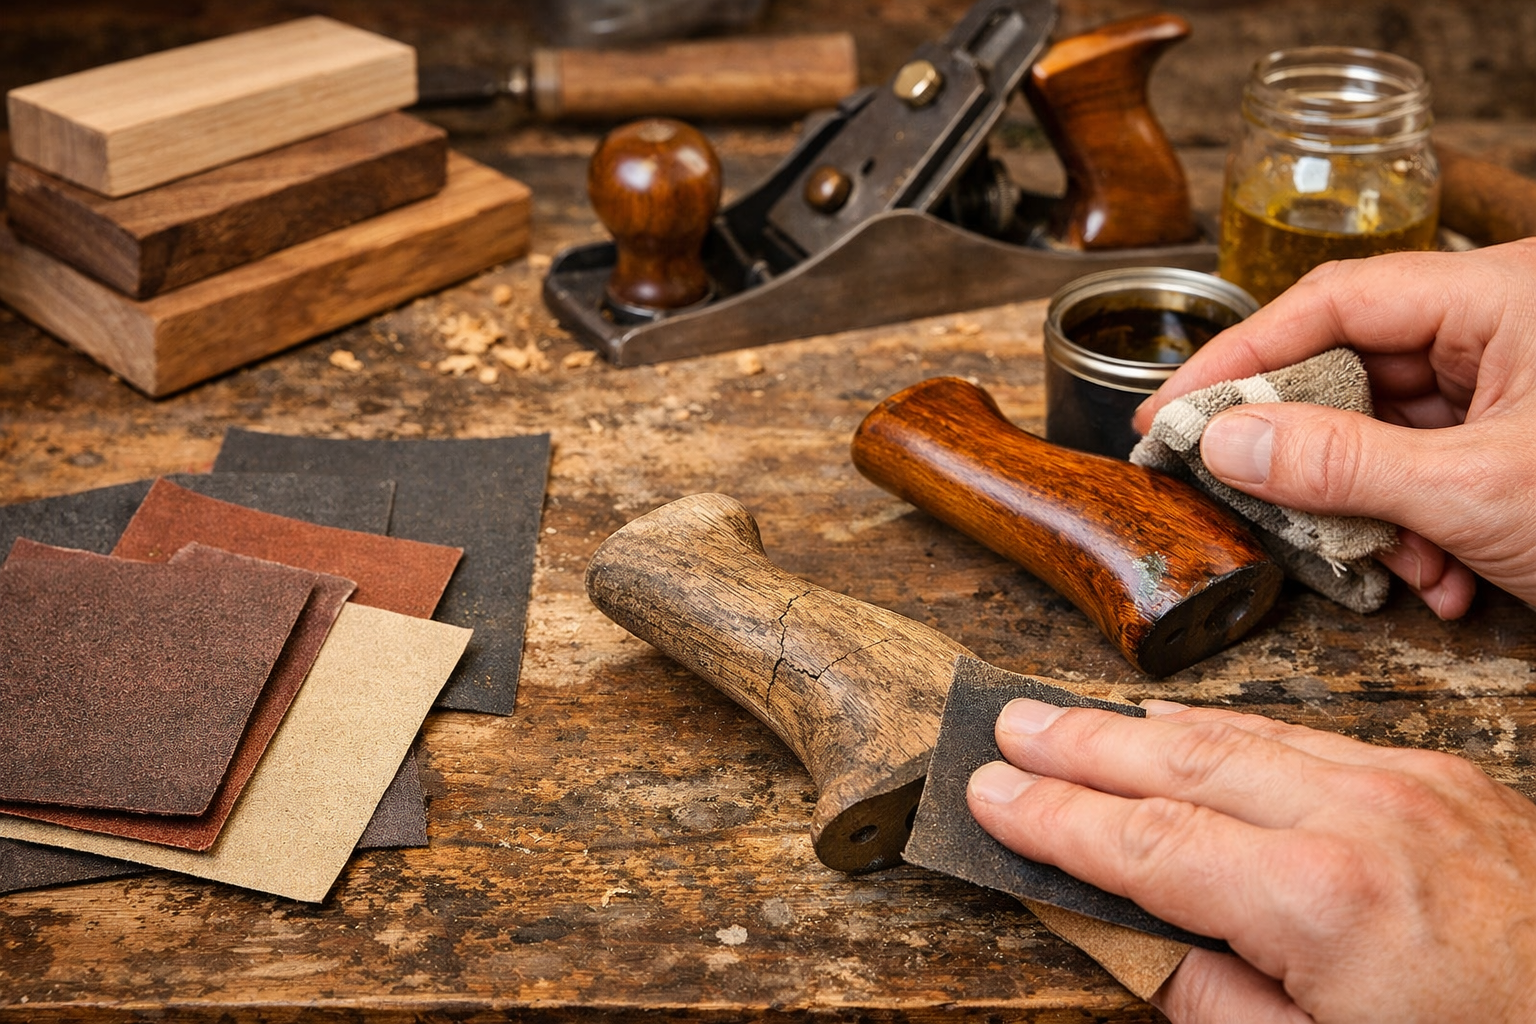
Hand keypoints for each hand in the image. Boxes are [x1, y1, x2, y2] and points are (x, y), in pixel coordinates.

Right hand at [967, 698, 1535, 1022]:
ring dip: (1141, 727)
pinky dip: (1229, 732)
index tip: (989, 794)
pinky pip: (1307, 736)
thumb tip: (1120, 937)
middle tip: (1007, 725)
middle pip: (1179, 759)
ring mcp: (1407, 784)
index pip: (1144, 843)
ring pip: (1240, 734)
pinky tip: (1186, 731)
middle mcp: (1359, 818)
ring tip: (1070, 722)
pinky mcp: (1442, 775)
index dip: (1055, 819)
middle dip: (1081, 743)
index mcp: (1322, 902)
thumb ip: (1211, 999)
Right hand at [1131, 239, 1535, 617]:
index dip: (1238, 358)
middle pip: (1352, 370)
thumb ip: (1340, 465)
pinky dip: (1420, 529)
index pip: (1331, 302)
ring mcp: (1513, 387)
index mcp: (1506, 297)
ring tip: (1388, 568)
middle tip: (1250, 500)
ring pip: (1388, 433)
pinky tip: (1440, 578)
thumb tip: (1223, 442)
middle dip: (1313, 458)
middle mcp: (1503, 329)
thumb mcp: (1478, 492)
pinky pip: (1431, 468)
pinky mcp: (1517, 441)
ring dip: (1372, 514)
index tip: (1168, 412)